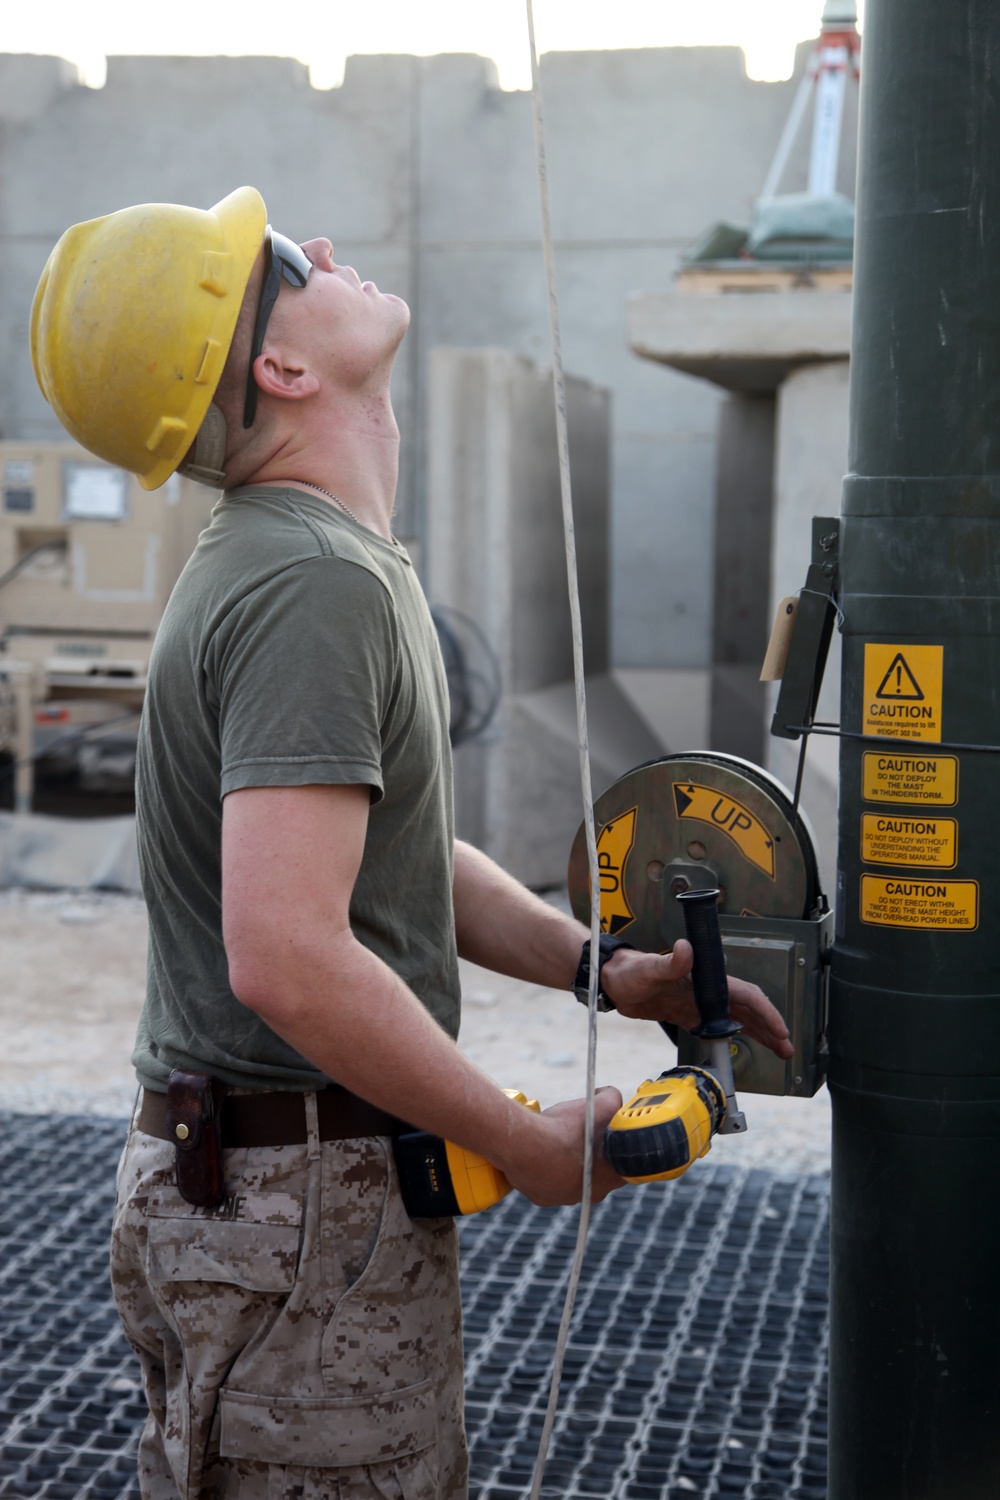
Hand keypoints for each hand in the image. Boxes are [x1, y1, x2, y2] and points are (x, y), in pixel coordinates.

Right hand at [497, 1088, 625, 1206]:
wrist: (528, 1146)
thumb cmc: (568, 1129)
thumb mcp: (601, 1105)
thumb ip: (612, 1098)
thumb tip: (609, 1095)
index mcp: (614, 1176)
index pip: (621, 1158)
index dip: (612, 1140)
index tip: (602, 1128)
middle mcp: (593, 1193)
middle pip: (595, 1168)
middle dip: (589, 1150)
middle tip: (578, 1129)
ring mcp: (567, 1198)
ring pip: (570, 1176)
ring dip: (566, 1159)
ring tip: (557, 1138)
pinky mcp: (543, 1197)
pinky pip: (547, 1181)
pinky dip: (545, 1166)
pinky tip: (541, 1150)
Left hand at [599, 940, 793, 1059]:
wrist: (611, 981)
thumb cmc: (629, 969)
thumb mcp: (648, 968)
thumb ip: (669, 962)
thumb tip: (685, 949)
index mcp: (705, 979)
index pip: (746, 996)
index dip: (766, 1013)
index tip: (781, 1030)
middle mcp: (706, 991)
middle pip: (748, 1010)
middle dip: (770, 1028)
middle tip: (786, 1049)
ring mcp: (698, 1003)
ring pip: (737, 1020)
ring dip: (758, 1034)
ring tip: (777, 1051)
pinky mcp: (687, 1015)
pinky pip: (718, 1029)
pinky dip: (734, 1039)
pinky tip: (742, 1049)